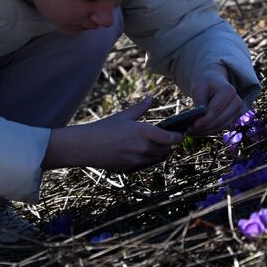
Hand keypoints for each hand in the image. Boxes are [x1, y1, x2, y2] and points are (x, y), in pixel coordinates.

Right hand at [43, 96, 182, 171]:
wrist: (85, 147)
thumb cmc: (103, 128)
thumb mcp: (123, 116)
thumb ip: (140, 108)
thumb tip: (151, 98)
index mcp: (144, 132)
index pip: (171, 138)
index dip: (178, 136)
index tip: (180, 133)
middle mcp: (143, 148)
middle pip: (167, 150)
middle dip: (169, 145)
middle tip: (170, 138)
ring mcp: (137, 160)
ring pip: (157, 158)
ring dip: (160, 152)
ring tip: (159, 145)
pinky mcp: (130, 168)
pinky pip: (146, 164)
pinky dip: (149, 159)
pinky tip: (144, 152)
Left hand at [186, 65, 244, 136]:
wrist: (215, 83)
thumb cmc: (206, 84)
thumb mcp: (199, 87)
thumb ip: (199, 101)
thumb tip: (198, 119)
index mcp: (229, 91)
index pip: (215, 110)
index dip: (204, 119)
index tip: (193, 125)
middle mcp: (237, 102)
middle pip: (219, 120)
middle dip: (204, 127)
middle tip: (190, 131)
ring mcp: (238, 111)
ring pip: (220, 126)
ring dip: (206, 131)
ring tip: (192, 131)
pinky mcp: (234, 118)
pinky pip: (221, 128)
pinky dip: (209, 131)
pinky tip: (199, 131)